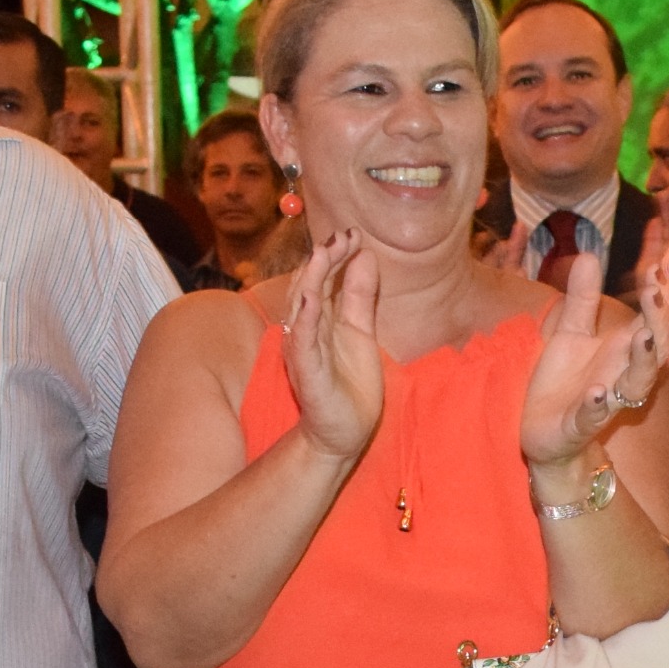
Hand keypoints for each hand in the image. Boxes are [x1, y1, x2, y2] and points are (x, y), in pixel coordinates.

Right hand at [279, 228, 386, 463]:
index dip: (337, 255)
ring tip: (325, 252)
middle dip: (326, 258)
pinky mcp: (306, 372)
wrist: (343, 434)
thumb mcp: (360, 332)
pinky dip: (306, 318)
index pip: (324, 278)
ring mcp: (304, 349)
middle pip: (311, 284)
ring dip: (312, 278)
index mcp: (319, 318)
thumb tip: (366, 256)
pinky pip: (303, 341)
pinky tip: (312, 298)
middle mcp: (306, 329)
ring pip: (302, 306)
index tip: (354, 233)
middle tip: (343, 235)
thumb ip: (360, 296)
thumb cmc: (348, 385)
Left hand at [519, 252, 668, 472]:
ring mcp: (603, 403)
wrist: (542, 434)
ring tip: (643, 336)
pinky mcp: (577, 427)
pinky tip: (598, 391)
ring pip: (636, 384)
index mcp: (621, 352)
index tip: (656, 268)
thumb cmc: (563, 382)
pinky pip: (592, 417)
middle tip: (655, 292)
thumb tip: (590, 255)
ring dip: (642, 361)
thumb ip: (582, 299)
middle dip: (658, 322)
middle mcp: (620, 376)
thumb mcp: (569, 333)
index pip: (651, 322)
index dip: (659, 298)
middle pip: (655, 350)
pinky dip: (597, 405)